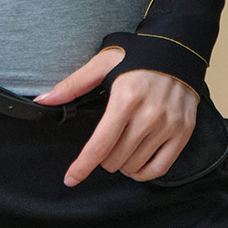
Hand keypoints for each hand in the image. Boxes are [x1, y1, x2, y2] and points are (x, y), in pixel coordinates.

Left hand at [33, 44, 200, 186]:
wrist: (178, 49)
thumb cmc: (137, 56)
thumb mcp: (102, 63)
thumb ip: (72, 85)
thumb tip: (43, 100)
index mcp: (126, 98)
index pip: (100, 144)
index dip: (83, 165)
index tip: (71, 178)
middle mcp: (149, 114)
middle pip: (115, 159)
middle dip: (103, 158)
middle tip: (103, 145)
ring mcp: (169, 124)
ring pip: (135, 165)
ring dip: (121, 165)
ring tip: (119, 151)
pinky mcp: (183, 131)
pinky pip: (160, 167)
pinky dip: (143, 173)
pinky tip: (135, 165)